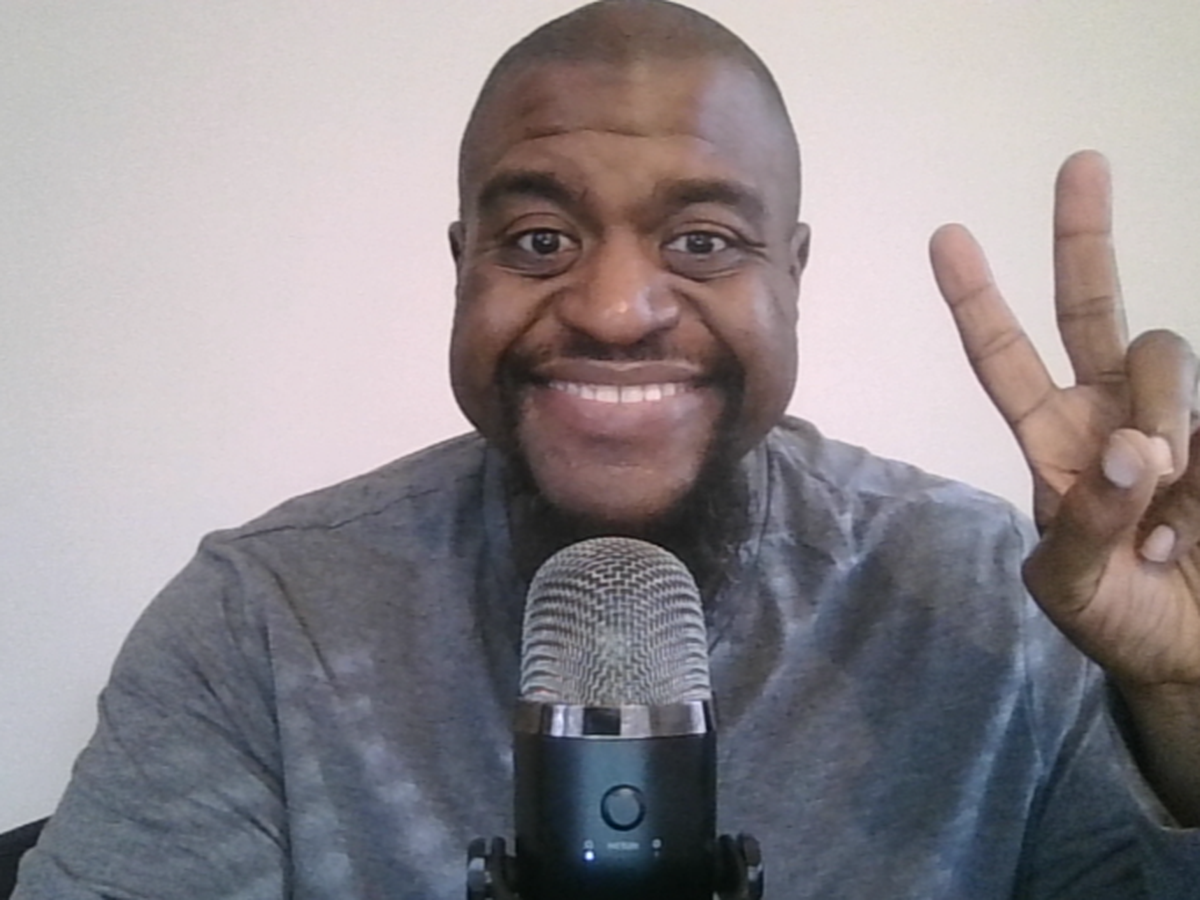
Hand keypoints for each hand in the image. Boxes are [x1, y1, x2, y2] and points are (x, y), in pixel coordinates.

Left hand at [928, 150, 1199, 689]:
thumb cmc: (1116, 619)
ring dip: (1166, 416)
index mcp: (1052, 440)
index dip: (978, 300)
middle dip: (1082, 236)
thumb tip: (1131, 449)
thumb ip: (1088, 523)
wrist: (1191, 655)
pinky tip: (1192, 517)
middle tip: (1080, 162)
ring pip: (1166, 354)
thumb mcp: (1073, 585)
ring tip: (1169, 506)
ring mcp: (1173, 416)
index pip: (1004, 359)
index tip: (947, 235)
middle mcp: (1108, 411)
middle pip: (1092, 307)